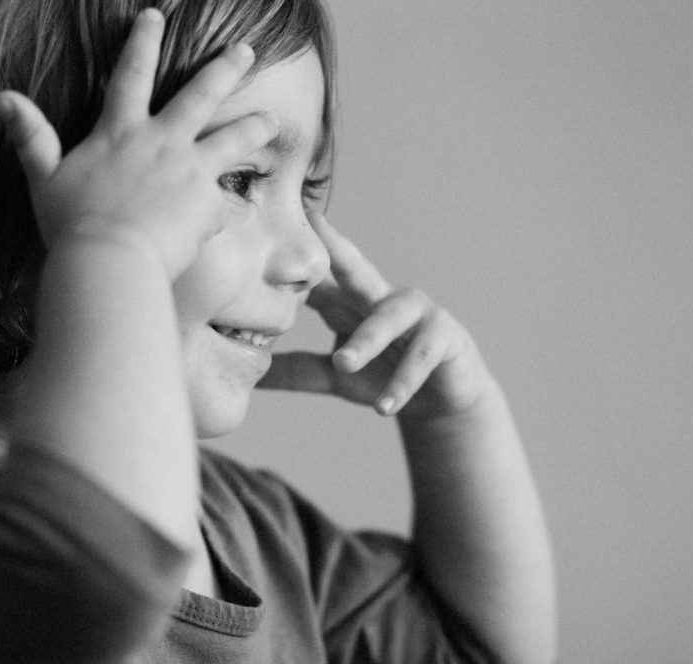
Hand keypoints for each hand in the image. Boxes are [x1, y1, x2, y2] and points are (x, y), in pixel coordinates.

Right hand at [0, 8, 278, 277]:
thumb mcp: (44, 179)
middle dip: (224, 68)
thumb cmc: (72, 226)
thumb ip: (31, 138)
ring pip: (232, 139)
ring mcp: (190, 170)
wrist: (109, 263)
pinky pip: (222, 206)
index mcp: (121, 132)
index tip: (155, 16)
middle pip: (200, 95)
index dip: (142, 42)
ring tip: (273, 120)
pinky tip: (233, 215)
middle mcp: (162, 142)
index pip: (131, 75)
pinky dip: (224, 211)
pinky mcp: (208, 203)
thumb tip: (2, 97)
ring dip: (254, 126)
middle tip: (246, 50)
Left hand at [259, 214, 490, 419]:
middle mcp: (380, 297)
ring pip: (388, 317)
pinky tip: (384, 406)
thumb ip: (295, 371)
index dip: (297, 256)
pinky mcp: (445, 337)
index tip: (268, 228)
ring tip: (344, 363)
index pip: (318, 275)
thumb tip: (247, 375)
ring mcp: (416, 313)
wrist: (441, 401)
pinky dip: (403, 382)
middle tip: (316, 232)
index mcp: (349, 300)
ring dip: (367, 339)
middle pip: (355, 269)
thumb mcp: (334, 376)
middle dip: (336, 248)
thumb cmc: (382, 375)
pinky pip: (422, 357)